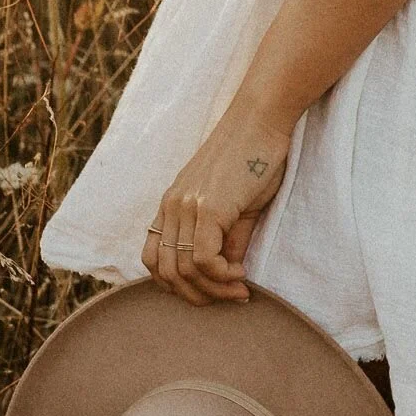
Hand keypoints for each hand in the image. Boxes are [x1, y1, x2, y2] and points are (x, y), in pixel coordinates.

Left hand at [142, 100, 292, 303]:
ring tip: (239, 288)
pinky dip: (221, 275)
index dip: (178, 285)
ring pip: (183, 270)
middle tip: (229, 297)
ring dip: (213, 290)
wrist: (261, 118)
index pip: (154, 260)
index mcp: (172, 205)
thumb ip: (228, 238)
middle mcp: (171, 207)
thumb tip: (227, 272)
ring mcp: (187, 207)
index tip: (211, 289)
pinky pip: (202, 259)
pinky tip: (241, 272)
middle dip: (197, 296)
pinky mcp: (208, 207)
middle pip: (165, 273)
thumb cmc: (254, 156)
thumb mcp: (236, 204)